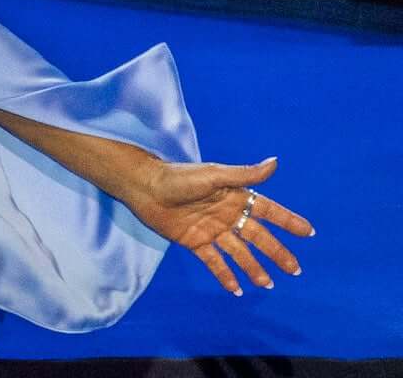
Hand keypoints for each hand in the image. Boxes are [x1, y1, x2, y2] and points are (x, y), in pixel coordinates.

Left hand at [118, 156, 312, 294]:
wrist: (144, 187)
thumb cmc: (178, 177)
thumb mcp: (214, 175)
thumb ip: (244, 174)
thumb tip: (275, 162)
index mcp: (234, 197)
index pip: (268, 211)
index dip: (288, 221)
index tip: (309, 232)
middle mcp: (227, 215)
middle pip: (258, 237)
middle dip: (277, 253)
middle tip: (295, 270)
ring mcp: (212, 230)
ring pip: (239, 253)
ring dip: (254, 268)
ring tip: (268, 284)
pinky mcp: (194, 242)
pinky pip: (214, 262)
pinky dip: (226, 275)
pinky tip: (237, 289)